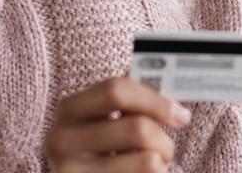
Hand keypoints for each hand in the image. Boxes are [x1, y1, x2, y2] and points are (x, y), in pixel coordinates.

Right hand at [43, 76, 190, 172]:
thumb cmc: (101, 152)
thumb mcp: (105, 122)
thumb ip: (129, 102)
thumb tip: (167, 79)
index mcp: (69, 109)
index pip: (116, 90)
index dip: (155, 100)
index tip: (180, 115)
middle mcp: (61, 139)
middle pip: (137, 128)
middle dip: (163, 140)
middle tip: (167, 151)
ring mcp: (69, 170)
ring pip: (148, 160)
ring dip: (160, 164)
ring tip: (150, 168)